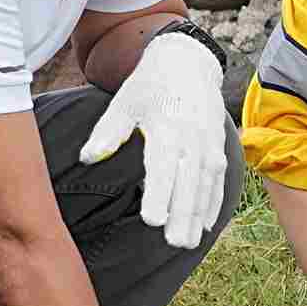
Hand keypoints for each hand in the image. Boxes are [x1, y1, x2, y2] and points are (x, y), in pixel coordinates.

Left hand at [79, 31, 229, 249]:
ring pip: (206, 183)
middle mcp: (192, 135)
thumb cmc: (149, 86)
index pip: (162, 165)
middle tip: (175, 243)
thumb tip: (88, 158)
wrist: (187, 62)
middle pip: (188, 180)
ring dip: (199, 213)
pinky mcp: (218, 145)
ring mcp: (208, 141)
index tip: (153, 220)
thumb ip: (108, 132)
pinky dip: (214, 201)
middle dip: (182, 213)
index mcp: (166, 124)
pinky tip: (207, 224)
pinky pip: (219, 178)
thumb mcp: (124, 102)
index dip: (160, 193)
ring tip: (191, 241)